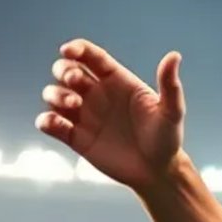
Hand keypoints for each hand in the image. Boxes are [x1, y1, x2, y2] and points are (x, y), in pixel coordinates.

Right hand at [36, 39, 185, 191]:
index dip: (76, 49)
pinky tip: (55, 124)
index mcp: (116, 80)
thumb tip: (174, 55)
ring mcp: (84, 115)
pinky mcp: (76, 138)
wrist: (157, 172)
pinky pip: (51, 124)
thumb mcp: (171, 112)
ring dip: (55, 94)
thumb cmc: (167, 139)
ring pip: (54, 94)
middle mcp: (96, 94)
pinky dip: (46, 121)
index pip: (90, 56)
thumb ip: (170, 85)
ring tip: (74, 105)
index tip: (68, 50)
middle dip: (64, 70)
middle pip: (66, 70)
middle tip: (76, 83)